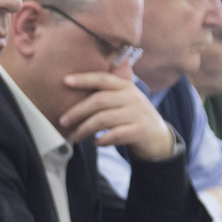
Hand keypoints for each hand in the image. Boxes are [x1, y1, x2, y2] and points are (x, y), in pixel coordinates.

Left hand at [57, 72, 178, 160]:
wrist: (159, 138)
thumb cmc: (133, 117)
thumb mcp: (124, 99)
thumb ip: (107, 91)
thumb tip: (77, 83)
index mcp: (125, 86)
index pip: (102, 78)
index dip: (83, 78)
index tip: (65, 81)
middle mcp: (132, 97)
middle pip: (99, 101)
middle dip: (77, 111)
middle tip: (62, 121)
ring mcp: (137, 114)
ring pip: (104, 119)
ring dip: (85, 129)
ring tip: (74, 137)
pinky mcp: (140, 131)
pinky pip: (116, 134)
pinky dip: (102, 139)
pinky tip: (95, 143)